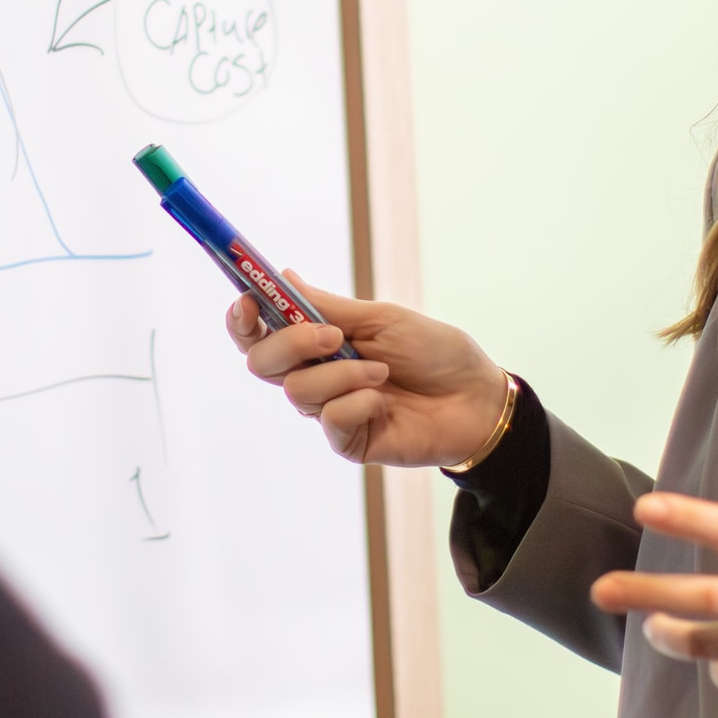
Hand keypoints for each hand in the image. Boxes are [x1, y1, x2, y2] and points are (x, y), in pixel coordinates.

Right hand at [226, 274, 507, 467]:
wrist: (475, 396)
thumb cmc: (434, 352)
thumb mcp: (381, 319)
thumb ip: (329, 306)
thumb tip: (283, 276)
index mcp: (317, 341)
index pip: (258, 333)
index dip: (241, 319)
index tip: (247, 302)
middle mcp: (315, 375)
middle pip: (261, 363)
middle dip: (290, 344)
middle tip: (331, 337)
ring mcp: (329, 409)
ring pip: (297, 391)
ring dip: (341, 374)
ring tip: (382, 372)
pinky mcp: (347, 440)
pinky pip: (330, 420)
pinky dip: (357, 403)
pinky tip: (384, 402)